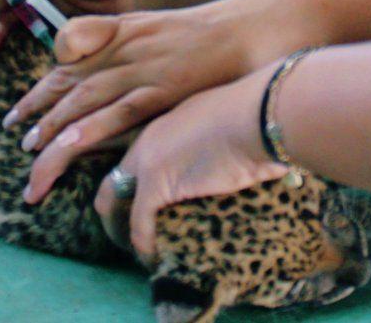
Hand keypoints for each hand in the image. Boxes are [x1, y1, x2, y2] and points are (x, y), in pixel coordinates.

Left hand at [15, 0, 321, 201]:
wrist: (254, 26)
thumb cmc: (218, 31)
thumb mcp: (163, 27)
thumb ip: (129, 41)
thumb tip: (102, 66)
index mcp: (126, 30)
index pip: (71, 56)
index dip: (45, 85)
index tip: (23, 109)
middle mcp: (126, 48)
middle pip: (70, 80)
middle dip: (37, 110)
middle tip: (15, 135)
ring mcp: (143, 68)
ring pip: (84, 99)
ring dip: (53, 129)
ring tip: (31, 157)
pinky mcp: (162, 89)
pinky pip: (119, 111)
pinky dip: (89, 129)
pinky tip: (67, 148)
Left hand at [95, 67, 286, 259]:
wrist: (258, 116)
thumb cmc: (256, 114)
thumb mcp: (225, 119)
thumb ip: (217, 139)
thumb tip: (239, 157)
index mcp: (166, 123)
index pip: (136, 156)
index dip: (135, 183)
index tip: (144, 203)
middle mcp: (148, 139)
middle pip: (114, 177)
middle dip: (115, 206)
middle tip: (129, 231)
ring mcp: (147, 160)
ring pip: (112, 199)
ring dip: (121, 227)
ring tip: (137, 248)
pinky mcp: (156, 184)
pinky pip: (139, 223)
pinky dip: (143, 243)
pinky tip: (152, 256)